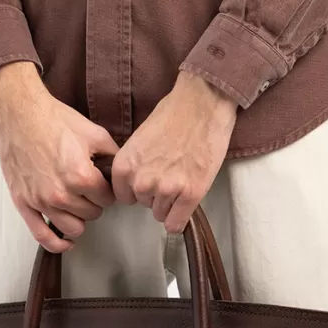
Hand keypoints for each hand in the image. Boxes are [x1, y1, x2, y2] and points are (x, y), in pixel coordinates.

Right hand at [0, 62, 117, 253]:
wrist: (18, 114)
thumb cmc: (53, 120)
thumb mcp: (93, 132)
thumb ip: (113, 155)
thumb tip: (122, 172)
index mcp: (81, 176)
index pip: (108, 199)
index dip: (107, 190)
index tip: (101, 182)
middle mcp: (62, 194)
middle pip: (92, 214)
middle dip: (93, 202)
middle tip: (87, 187)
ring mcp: (42, 202)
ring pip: (74, 228)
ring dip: (79, 218)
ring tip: (76, 203)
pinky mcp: (25, 204)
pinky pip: (42, 236)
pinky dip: (57, 244)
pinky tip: (67, 242)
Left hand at [111, 71, 237, 232]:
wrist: (203, 103)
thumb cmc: (173, 115)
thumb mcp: (139, 140)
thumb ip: (134, 166)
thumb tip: (134, 186)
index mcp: (124, 167)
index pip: (125, 197)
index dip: (138, 190)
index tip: (151, 180)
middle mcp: (141, 182)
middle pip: (144, 205)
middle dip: (156, 194)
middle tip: (172, 172)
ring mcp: (166, 190)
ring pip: (161, 214)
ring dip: (171, 203)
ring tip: (183, 177)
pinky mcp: (189, 195)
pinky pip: (175, 224)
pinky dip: (180, 218)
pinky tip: (186, 202)